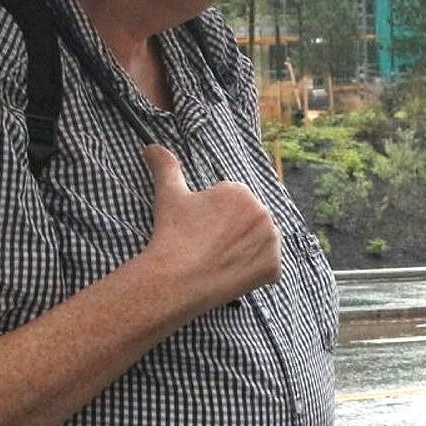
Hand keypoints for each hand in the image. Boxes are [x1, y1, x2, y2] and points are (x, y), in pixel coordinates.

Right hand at [139, 143, 280, 312]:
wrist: (175, 279)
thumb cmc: (172, 234)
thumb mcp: (169, 195)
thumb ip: (166, 166)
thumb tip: (151, 147)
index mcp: (241, 192)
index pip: (233, 206)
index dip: (215, 220)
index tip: (200, 230)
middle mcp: (263, 212)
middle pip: (249, 224)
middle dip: (232, 233)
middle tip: (208, 247)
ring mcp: (272, 242)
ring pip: (260, 244)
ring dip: (246, 250)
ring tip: (220, 259)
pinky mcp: (274, 268)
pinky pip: (268, 268)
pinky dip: (254, 273)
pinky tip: (232, 273)